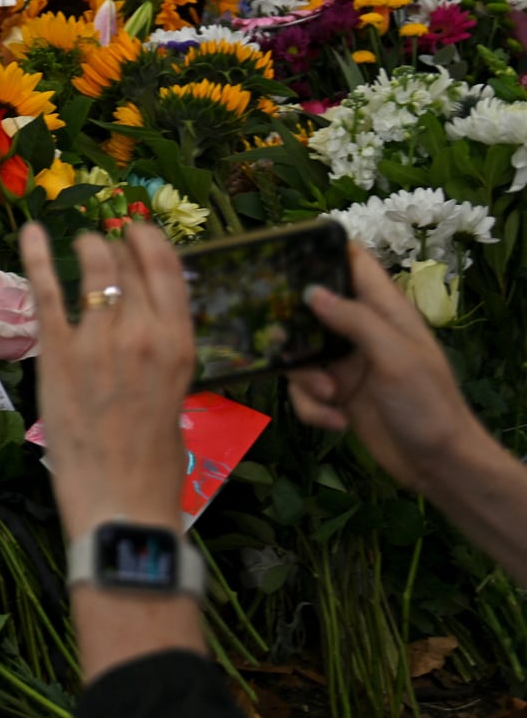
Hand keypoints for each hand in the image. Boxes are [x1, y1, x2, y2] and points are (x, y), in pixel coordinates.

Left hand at [19, 222, 196, 536]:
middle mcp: (142, 331)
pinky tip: (32, 231)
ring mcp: (97, 340)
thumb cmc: (154, 461)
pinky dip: (36, 257)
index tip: (137, 230)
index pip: (167, 269)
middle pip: (127, 263)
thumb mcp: (175, 396)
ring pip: (92, 270)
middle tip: (102, 242)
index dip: (149, 240)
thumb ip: (160, 357)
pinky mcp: (57, 354)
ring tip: (78, 241)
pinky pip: (47, 293)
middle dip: (114, 245)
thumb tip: (143, 332)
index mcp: (179, 343)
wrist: (122, 500)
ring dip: (85, 247)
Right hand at [290, 241, 482, 489]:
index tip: (284, 253)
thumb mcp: (394, 357)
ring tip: (328, 394)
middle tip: (278, 338)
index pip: (354, 264)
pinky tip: (336, 420)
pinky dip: (312, 407)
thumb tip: (310, 292)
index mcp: (386, 312)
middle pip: (312, 309)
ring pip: (300, 355)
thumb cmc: (427, 405)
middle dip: (292, 326)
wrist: (439, 465)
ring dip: (303, 377)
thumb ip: (355, 320)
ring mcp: (348, 364)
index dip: (323, 251)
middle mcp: (363, 333)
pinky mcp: (337, 395)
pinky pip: (304, 391)